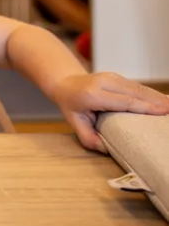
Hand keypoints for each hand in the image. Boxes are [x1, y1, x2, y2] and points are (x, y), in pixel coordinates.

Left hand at [43, 72, 168, 150]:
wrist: (65, 83)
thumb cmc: (71, 106)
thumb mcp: (74, 123)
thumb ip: (88, 137)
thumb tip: (107, 149)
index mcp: (93, 95)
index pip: (123, 102)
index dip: (144, 107)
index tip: (162, 112)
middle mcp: (103, 83)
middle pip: (135, 93)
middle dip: (157, 102)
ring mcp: (111, 77)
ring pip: (138, 88)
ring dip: (157, 97)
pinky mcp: (117, 76)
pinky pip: (137, 86)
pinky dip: (151, 93)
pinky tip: (164, 100)